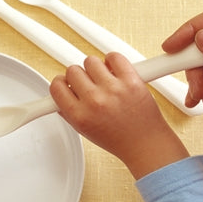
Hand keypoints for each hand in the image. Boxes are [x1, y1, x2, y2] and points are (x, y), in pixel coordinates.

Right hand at [50, 52, 188, 178]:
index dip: (61, 83)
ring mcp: (113, 89)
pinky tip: (115, 71)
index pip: (57, 86)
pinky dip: (113, 61)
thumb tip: (61, 95)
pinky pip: (114, 57)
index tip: (67, 83)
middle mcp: (94, 101)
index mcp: (80, 115)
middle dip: (79, 76)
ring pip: (91, 61)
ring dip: (95, 68)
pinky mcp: (131, 80)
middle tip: (88, 83)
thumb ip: (69, 112)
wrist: (145, 144)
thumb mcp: (85, 131)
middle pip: (73, 71)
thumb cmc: (118, 140)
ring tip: (103, 79)